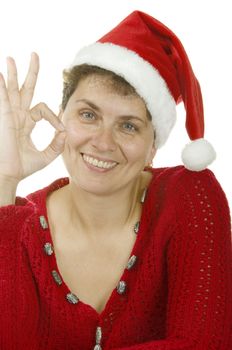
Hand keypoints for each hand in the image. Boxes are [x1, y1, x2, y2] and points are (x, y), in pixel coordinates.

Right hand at [0, 53, 65, 185]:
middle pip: (25, 89)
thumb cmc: (24, 167)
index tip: (62, 128)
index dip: (54, 116)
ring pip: (13, 89)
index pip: (42, 109)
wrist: (10, 175)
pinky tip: (1, 75)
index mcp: (26, 123)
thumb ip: (57, 144)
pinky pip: (4, 98)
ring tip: (12, 58)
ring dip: (14, 74)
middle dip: (30, 73)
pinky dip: (2, 87)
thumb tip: (66, 131)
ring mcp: (9, 115)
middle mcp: (17, 116)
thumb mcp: (47, 155)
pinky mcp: (4, 117)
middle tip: (35, 55)